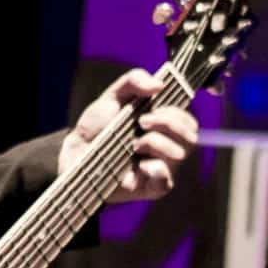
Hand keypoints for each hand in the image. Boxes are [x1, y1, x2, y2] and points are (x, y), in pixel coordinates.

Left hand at [63, 68, 198, 203]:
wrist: (76, 150)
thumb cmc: (98, 125)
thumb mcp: (113, 95)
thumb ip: (134, 80)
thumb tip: (159, 84)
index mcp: (164, 127)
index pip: (189, 122)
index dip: (176, 113)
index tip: (152, 109)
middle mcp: (168, 148)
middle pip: (191, 138)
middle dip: (168, 124)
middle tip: (142, 122)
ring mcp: (162, 169)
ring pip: (179, 155)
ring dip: (156, 143)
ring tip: (134, 144)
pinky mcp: (151, 188)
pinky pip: (167, 181)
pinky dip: (157, 169)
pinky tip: (140, 165)